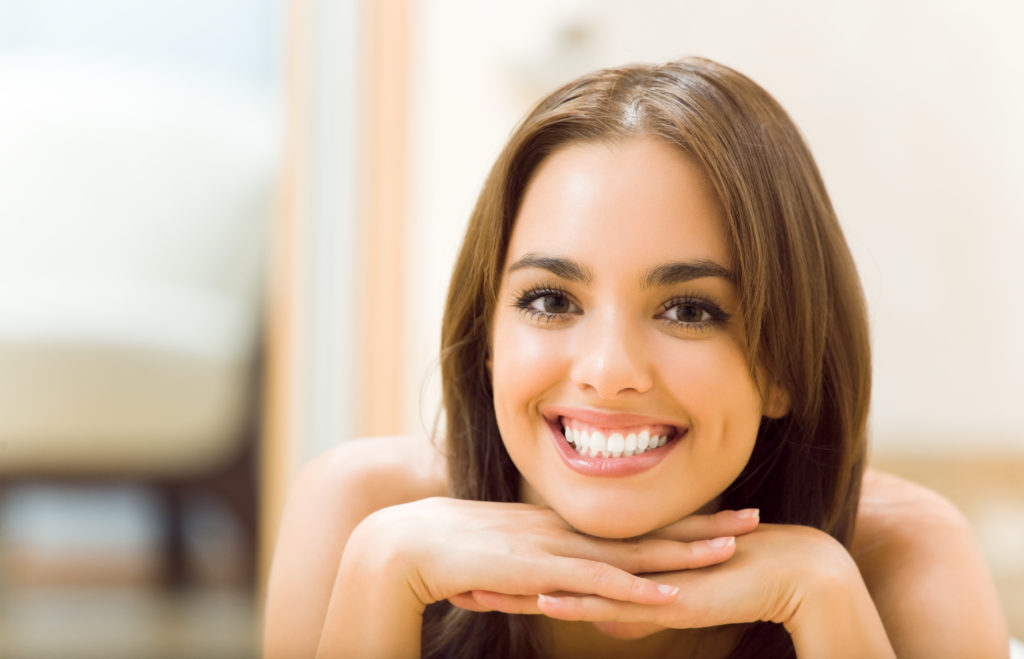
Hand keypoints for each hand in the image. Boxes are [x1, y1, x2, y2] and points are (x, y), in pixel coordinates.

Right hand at [354, 497, 759, 609]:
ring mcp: (555, 549)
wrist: (407, 546)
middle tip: (753, 520)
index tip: (721, 516)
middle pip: (647, 531)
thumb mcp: (509, 563)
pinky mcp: (536, 570)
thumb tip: (560, 590)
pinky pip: (593, 582)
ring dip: (682, 555)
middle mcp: (568, 532)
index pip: (634, 524)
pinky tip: (666, 596)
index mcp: (565, 527)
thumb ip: (540, 573)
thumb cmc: (453, 557)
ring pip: (632, 553)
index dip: (680, 520)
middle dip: (702, 527)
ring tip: (731, 551)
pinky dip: (633, 590)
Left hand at [464, 523, 894, 656]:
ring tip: (474, 591)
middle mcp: (624, 563)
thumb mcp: (671, 601)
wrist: (790, 568)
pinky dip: (574, 599)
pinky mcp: (665, 592)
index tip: (476, 572)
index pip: (557, 565)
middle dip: (502, 576)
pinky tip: (541, 603)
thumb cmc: (734, 582)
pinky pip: (611, 599)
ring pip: (568, 582)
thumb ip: (635, 609)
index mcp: (621, 560)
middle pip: (549, 569)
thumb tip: (604, 623)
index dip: (517, 569)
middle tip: (456, 577)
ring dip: (521, 589)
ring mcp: (641, 575)